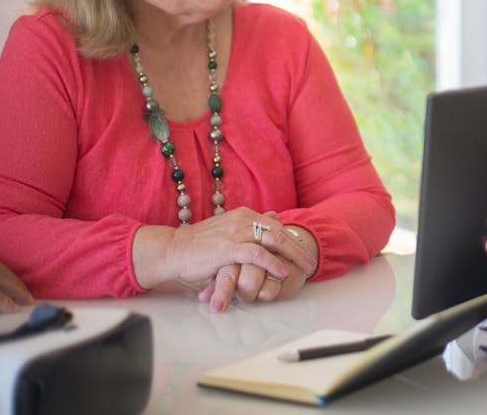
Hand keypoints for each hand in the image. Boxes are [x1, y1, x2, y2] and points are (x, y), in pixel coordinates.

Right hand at [192, 213, 318, 311]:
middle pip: (279, 231)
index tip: (305, 250)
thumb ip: (251, 224)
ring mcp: (236, 233)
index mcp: (244, 214)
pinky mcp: (228, 248)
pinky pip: (257, 254)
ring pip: (273, 240)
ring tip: (305, 267)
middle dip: (299, 247)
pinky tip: (283, 272)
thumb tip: (274, 215)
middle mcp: (243, 219)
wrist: (174, 249)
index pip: (276, 224)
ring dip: (293, 254)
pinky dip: (273, 263)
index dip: (293, 238)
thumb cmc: (200, 244)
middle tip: (312, 261)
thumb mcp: (229, 229)